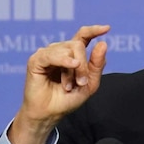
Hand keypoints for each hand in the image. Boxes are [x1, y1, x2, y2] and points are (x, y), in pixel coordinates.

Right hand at [8, 25, 109, 143]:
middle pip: (77, 44)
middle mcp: (59, 50)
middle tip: (81, 83)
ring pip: (67, 50)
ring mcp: (47, 54)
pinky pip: (52, 54)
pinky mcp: (36, 60)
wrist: (50, 114)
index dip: (94, 30)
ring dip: (72, 70)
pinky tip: (71, 65)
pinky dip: (64, 60)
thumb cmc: (67, 100)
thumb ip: (97, 65)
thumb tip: (103, 43)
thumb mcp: (89, 84)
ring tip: (68, 86)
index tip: (107, 28)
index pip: (83, 36)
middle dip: (83, 65)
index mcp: (72, 55)